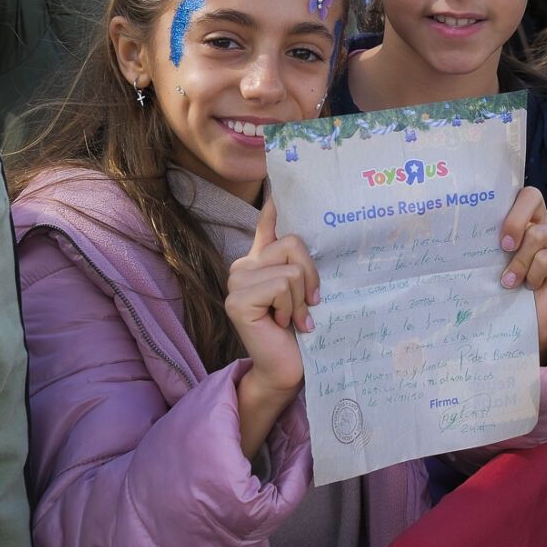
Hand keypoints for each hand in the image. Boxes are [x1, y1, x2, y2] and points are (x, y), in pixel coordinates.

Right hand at [225, 198, 315, 396]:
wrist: (286, 370)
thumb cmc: (300, 331)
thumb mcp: (305, 291)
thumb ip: (301, 263)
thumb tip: (306, 231)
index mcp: (261, 260)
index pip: (267, 223)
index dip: (274, 202)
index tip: (277, 176)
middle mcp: (243, 265)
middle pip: (293, 242)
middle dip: (310, 276)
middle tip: (308, 305)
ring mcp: (236, 281)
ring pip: (291, 267)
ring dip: (302, 298)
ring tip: (294, 319)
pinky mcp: (237, 298)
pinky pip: (282, 285)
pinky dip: (292, 307)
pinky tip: (283, 325)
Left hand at [498, 186, 546, 356]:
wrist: (523, 318)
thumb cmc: (504, 286)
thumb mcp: (492, 260)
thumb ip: (488, 242)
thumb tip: (460, 232)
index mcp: (524, 217)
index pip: (522, 192)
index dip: (510, 206)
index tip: (496, 234)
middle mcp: (544, 222)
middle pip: (533, 197)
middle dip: (514, 222)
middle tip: (503, 248)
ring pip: (538, 234)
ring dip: (519, 262)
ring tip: (510, 281)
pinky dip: (535, 274)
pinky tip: (532, 285)